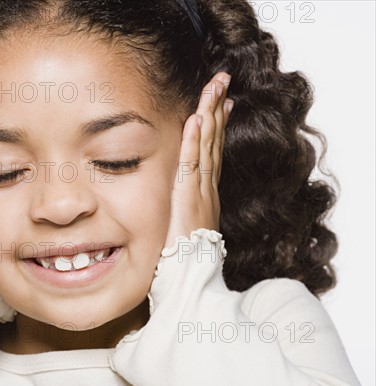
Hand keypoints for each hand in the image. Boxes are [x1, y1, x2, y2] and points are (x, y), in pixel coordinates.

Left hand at [164, 72, 233, 247]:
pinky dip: (194, 141)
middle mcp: (207, 188)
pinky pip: (191, 165)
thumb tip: (188, 202)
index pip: (214, 150)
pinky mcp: (189, 199)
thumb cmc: (186, 259)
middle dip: (217, 107)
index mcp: (206, 192)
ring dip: (209, 114)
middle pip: (214, 140)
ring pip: (206, 146)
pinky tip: (196, 119)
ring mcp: (200, 192)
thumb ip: (188, 210)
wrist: (191, 281)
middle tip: (222, 79)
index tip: (224, 102)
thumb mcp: (189, 227)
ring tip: (214, 87)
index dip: (218, 124)